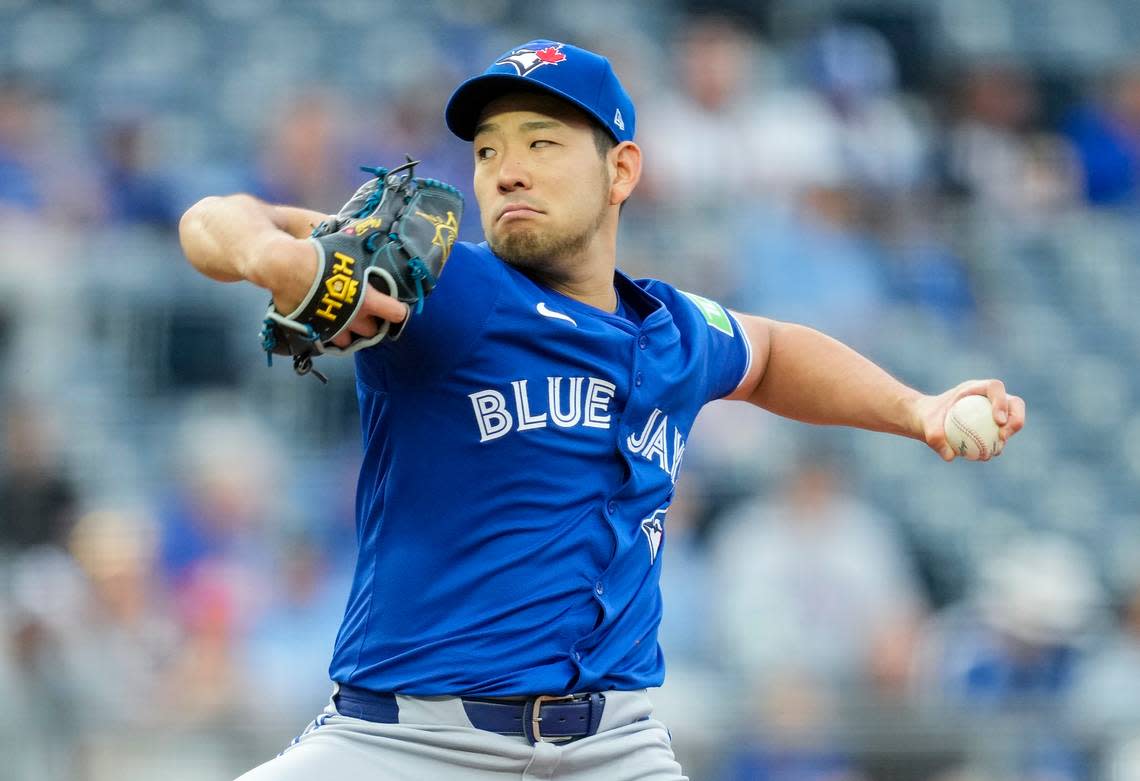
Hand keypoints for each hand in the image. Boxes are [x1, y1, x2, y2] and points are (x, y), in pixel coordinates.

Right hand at [248, 233, 407, 343]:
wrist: (281, 265)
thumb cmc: (317, 252)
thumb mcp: (344, 242)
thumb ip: (360, 243)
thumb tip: (372, 229)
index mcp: (367, 299)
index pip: (395, 313)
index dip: (397, 310)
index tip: (396, 307)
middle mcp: (352, 318)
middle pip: (372, 331)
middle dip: (370, 322)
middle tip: (366, 310)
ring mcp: (331, 328)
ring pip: (347, 341)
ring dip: (348, 331)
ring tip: (345, 320)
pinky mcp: (311, 330)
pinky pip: (324, 338)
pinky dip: (326, 333)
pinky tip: (325, 322)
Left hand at [912, 379, 1025, 460]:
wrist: (927, 422)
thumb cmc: (927, 418)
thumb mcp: (926, 426)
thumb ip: (935, 437)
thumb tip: (950, 456)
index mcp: (974, 388)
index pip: (995, 387)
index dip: (1001, 402)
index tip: (998, 422)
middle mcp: (988, 398)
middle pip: (1014, 403)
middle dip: (1015, 419)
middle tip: (1003, 437)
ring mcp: (993, 411)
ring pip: (1013, 420)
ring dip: (1009, 435)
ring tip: (994, 450)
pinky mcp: (992, 425)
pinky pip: (1001, 435)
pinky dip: (997, 445)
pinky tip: (986, 455)